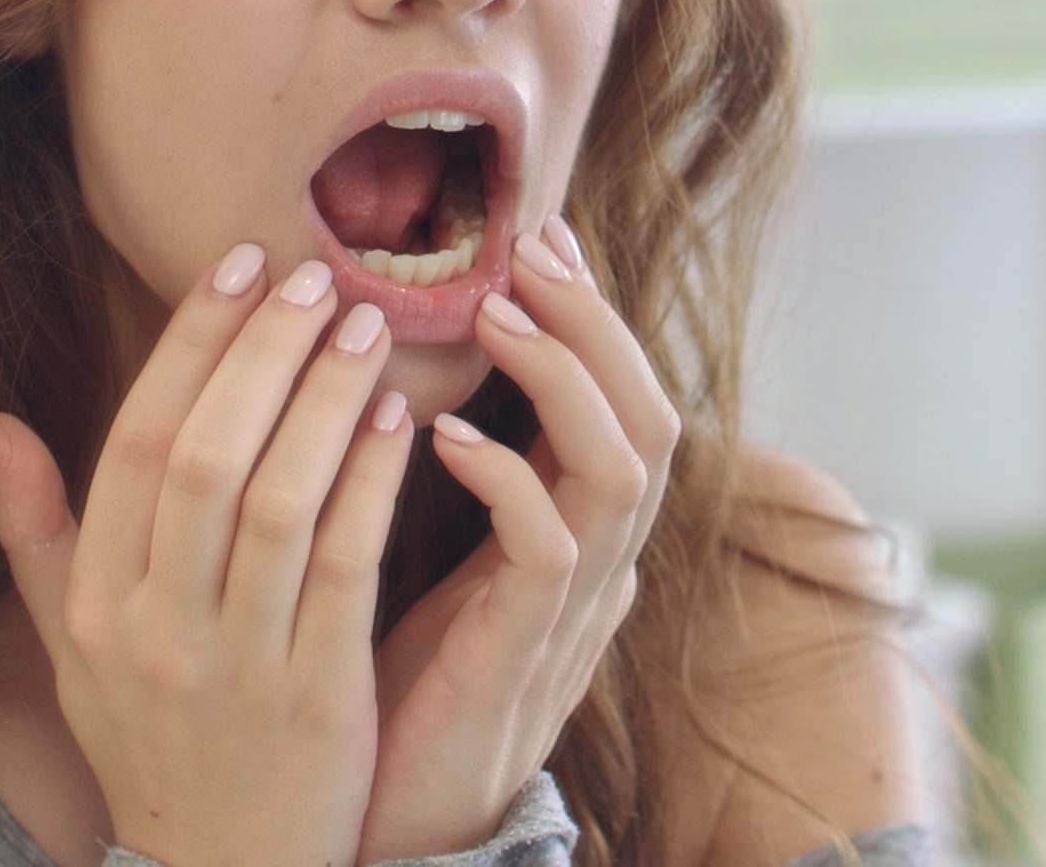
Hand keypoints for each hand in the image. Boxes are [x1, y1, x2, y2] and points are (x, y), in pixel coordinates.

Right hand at [0, 248, 414, 866]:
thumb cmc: (154, 745)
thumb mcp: (73, 652)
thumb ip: (37, 537)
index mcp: (97, 603)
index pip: (134, 442)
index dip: (188, 343)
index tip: (237, 262)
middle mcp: (155, 628)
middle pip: (204, 458)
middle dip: (261, 353)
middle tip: (313, 277)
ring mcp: (236, 664)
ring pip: (278, 502)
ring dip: (323, 401)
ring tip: (365, 326)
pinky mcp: (318, 696)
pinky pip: (347, 568)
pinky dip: (372, 484)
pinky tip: (401, 419)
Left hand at [356, 218, 679, 861]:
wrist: (395, 820)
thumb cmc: (406, 686)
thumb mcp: (444, 564)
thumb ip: (472, 492)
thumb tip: (472, 402)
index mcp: (576, 535)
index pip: (622, 402)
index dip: (592, 318)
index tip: (537, 237)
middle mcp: (596, 564)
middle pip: (650, 417)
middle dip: (597, 324)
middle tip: (532, 249)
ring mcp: (571, 610)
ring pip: (622, 467)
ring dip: (563, 378)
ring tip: (494, 314)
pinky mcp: (523, 652)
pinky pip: (548, 549)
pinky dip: (507, 478)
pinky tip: (443, 436)